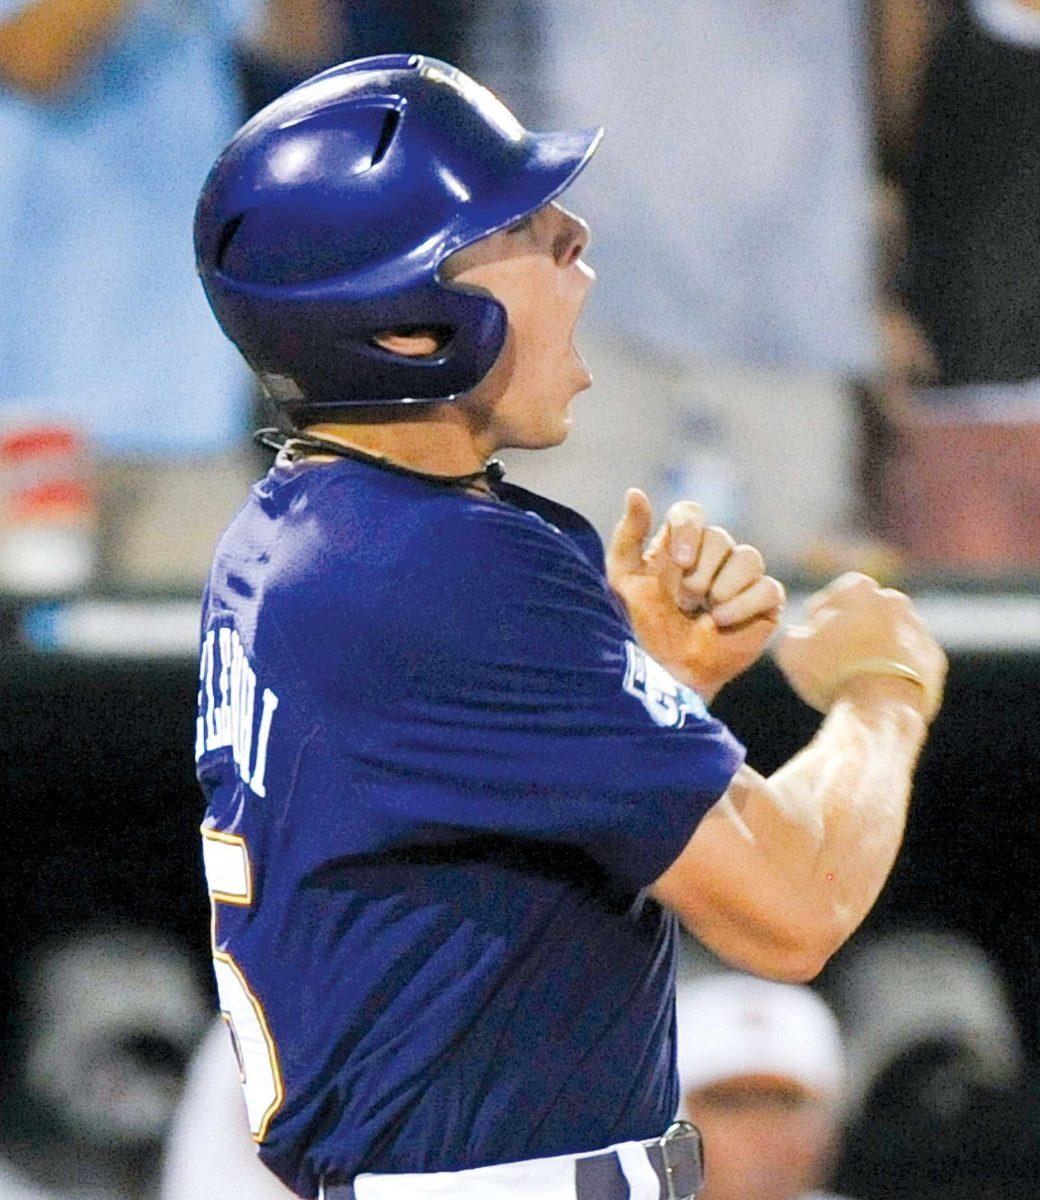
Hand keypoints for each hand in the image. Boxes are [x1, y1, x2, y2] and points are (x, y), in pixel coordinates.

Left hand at [606, 489, 784, 699]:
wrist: (666, 673)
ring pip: (749, 556)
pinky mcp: (764, 604)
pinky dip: (745, 604)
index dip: (689, 529)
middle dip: (700, 572)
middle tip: (685, 601)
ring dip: (723, 587)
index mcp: (677, 545)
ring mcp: (739, 579)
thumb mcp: (624, 581)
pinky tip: (722, 621)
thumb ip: (628, 536)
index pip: (691, 513)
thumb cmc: (640, 629)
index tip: (680, 561)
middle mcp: (711, 557)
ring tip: (705, 612)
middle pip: (720, 537)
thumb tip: (635, 492)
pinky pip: (768, 587)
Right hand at [774, 572, 946, 721]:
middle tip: (837, 657)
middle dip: (855, 628)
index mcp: (860, 589)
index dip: (822, 614)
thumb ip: (793, 634)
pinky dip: (898, 669)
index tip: (814, 636)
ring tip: (859, 676)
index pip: (838, 593)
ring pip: (893, 634)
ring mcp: (919, 630)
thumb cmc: (833, 673)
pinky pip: (911, 660)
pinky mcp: (935, 659)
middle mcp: (895, 601)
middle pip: (869, 612)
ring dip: (878, 648)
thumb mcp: (792, 650)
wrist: (881, 709)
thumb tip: (802, 635)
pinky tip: (880, 687)